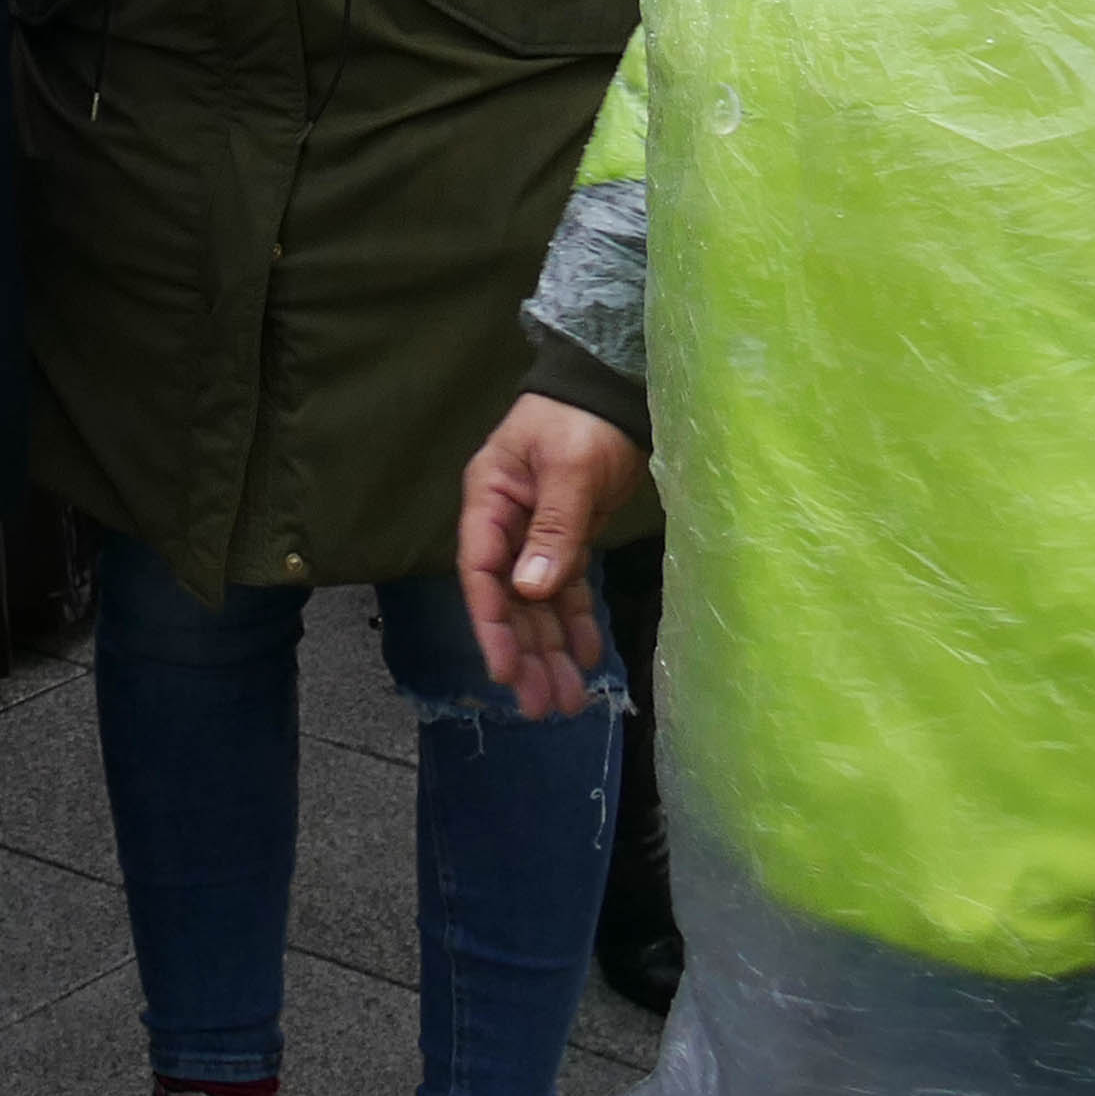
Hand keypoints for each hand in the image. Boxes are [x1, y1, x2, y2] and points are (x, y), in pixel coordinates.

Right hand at [458, 396, 641, 716]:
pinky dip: (576, 623)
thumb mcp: (569, 469)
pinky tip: (587, 657)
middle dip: (526, 654)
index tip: (505, 671)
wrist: (613, 389)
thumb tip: (530, 590)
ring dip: (551, 650)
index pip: (480, 572)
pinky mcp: (566, 538)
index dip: (491, 624)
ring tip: (568, 700)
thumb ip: (552, 529)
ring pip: (538, 604)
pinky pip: (567, 590)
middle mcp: (505, 524)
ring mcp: (534, 534)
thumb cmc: (582, 419)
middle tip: (544, 706)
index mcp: (490, 500)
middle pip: (510, 600)